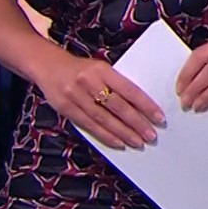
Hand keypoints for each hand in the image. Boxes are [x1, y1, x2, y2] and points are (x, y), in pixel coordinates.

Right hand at [35, 51, 163, 150]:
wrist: (47, 65)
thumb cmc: (81, 69)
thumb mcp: (101, 69)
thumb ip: (117, 84)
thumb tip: (142, 106)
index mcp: (102, 69)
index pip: (129, 90)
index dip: (145, 105)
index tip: (159, 118)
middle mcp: (88, 82)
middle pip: (117, 106)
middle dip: (136, 123)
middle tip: (151, 135)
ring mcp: (75, 96)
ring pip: (104, 119)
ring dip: (123, 133)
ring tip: (138, 142)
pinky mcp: (65, 108)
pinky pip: (89, 125)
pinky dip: (105, 136)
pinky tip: (118, 143)